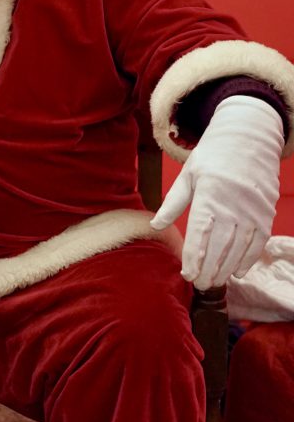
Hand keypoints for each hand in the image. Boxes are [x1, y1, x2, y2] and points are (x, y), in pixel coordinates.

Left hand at [150, 95, 283, 289]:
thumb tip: (156, 226)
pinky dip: (249, 259)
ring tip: (213, 282)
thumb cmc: (213, 156)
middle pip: (220, 245)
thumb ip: (173, 202)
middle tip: (199, 284)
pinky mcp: (266, 213)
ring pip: (239, 248)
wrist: (249, 136)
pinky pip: (258, 242)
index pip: (200, 233)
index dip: (194, 257)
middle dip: (209, 269)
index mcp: (210, 194)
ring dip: (226, 268)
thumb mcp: (188, 174)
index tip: (186, 273)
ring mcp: (253, 210)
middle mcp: (233, 204)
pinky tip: (238, 272)